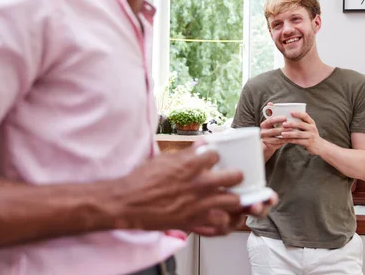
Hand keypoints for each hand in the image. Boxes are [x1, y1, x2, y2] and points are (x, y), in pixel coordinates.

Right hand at [113, 147, 245, 236]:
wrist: (128, 204)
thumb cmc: (142, 180)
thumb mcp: (164, 159)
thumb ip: (187, 153)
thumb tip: (202, 143)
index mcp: (191, 165)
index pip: (217, 154)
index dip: (216, 156)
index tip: (213, 159)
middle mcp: (199, 183)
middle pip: (235, 176)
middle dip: (236, 175)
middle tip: (232, 176)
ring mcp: (199, 204)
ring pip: (233, 200)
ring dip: (234, 197)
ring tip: (230, 195)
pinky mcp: (195, 221)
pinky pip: (221, 222)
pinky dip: (223, 219)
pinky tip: (221, 214)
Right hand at [260, 103, 286, 153]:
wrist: (269, 142)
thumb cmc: (273, 129)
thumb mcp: (272, 122)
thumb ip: (272, 113)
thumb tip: (270, 103)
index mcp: (264, 124)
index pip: (270, 120)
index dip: (277, 119)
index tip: (285, 117)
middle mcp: (263, 132)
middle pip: (273, 130)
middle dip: (283, 129)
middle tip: (291, 127)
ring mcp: (265, 139)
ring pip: (276, 137)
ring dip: (284, 135)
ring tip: (292, 133)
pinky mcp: (269, 145)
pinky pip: (278, 143)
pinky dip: (284, 141)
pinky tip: (291, 139)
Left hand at [280, 111, 325, 155]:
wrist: (320, 146)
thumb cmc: (311, 135)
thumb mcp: (309, 128)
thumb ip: (302, 123)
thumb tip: (288, 118)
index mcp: (311, 123)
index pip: (305, 116)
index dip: (298, 114)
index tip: (291, 112)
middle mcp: (312, 128)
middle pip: (301, 124)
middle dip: (291, 124)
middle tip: (283, 124)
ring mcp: (311, 136)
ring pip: (298, 134)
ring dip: (289, 134)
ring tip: (282, 133)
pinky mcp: (309, 143)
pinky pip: (298, 141)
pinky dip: (291, 140)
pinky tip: (285, 140)